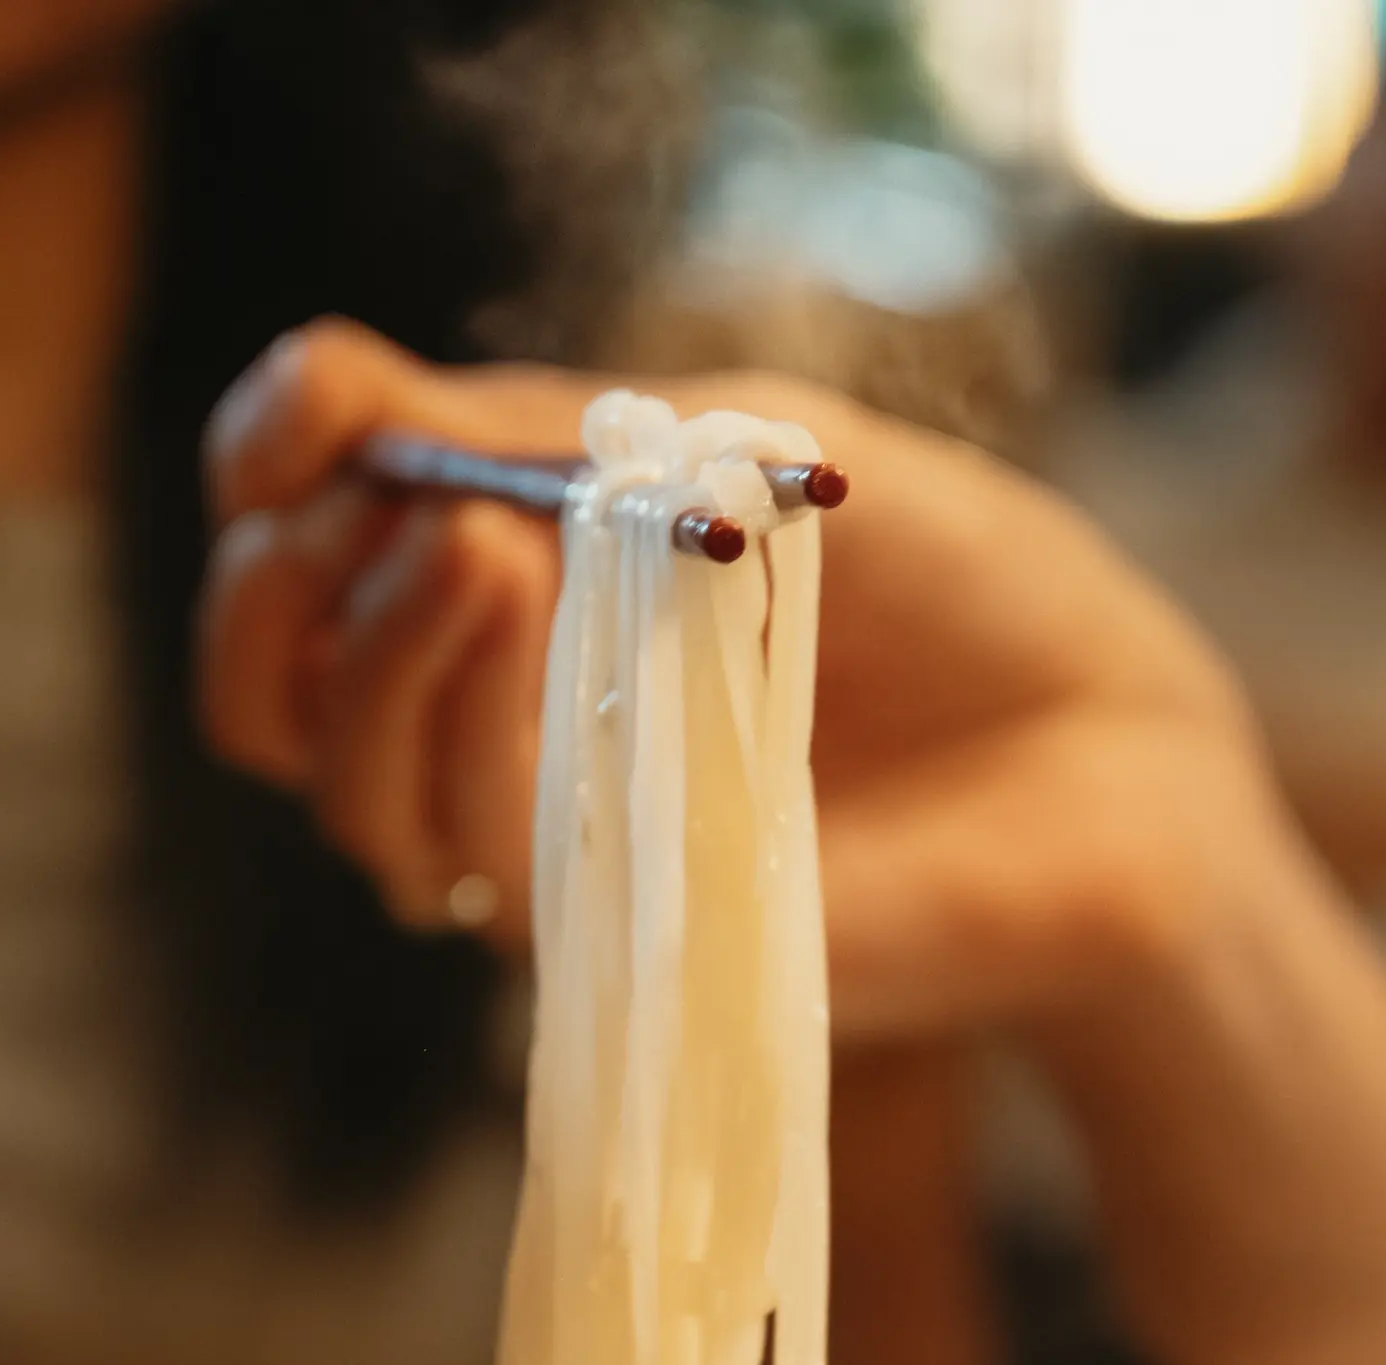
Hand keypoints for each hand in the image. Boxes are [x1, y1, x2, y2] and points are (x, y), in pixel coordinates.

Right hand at [200, 320, 1308, 1041]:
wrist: (1118, 754)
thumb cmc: (963, 592)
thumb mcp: (762, 449)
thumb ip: (568, 431)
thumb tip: (372, 416)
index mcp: (521, 594)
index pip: (307, 547)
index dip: (267, 462)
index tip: (313, 405)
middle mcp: (505, 733)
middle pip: (271, 694)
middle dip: (273, 584)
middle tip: (368, 493)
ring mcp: (556, 847)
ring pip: (347, 783)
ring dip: (375, 641)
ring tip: (478, 539)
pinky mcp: (622, 939)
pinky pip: (474, 847)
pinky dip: (466, 721)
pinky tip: (517, 603)